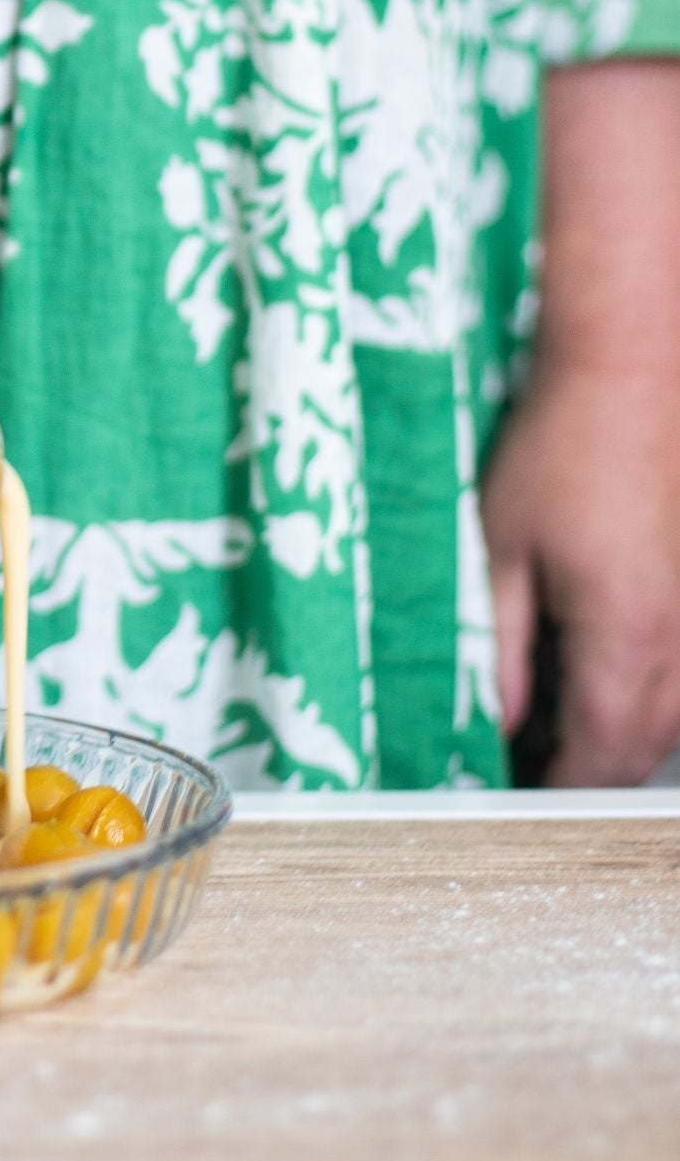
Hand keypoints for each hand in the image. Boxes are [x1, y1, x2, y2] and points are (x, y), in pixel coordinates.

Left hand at [484, 359, 679, 784]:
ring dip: (625, 734)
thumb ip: (501, 645)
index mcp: (626, 631)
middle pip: (645, 743)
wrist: (630, 366)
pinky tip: (607, 672)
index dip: (557, 786)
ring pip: (676, 711)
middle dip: (592, 769)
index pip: (599, 751)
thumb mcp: (499, 548)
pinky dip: (651, 689)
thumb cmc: (562, 441)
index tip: (520, 794)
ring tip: (563, 727)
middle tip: (535, 770)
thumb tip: (498, 716)